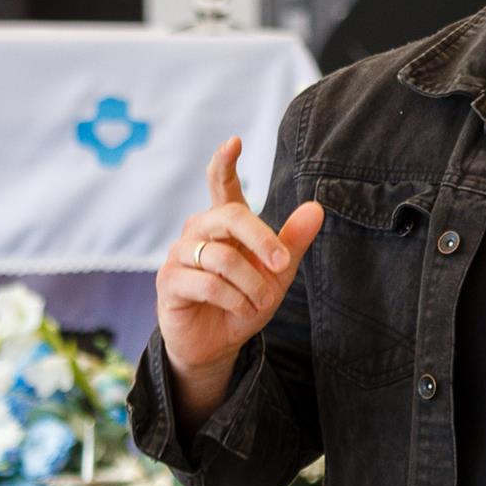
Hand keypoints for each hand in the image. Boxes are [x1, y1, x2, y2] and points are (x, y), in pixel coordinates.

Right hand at [157, 137, 323, 396]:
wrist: (217, 344)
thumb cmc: (244, 300)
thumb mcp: (276, 273)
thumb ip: (293, 241)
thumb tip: (317, 207)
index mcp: (224, 222)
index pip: (221, 184)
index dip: (225, 162)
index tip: (234, 141)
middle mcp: (198, 230)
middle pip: (229, 216)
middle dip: (261, 239)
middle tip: (282, 264)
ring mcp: (180, 254)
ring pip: (221, 256)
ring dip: (250, 283)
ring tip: (260, 301)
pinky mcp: (169, 281)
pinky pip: (207, 283)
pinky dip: (233, 299)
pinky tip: (241, 310)